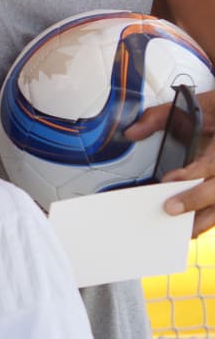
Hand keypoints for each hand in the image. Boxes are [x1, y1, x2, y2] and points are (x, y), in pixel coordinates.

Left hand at [126, 88, 214, 234]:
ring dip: (204, 219)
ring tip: (179, 231)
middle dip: (195, 201)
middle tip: (169, 209)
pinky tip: (190, 227)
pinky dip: (208, 219)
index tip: (170, 179)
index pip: (213, 164)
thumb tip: (131, 132)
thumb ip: (159, 117)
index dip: (193, 173)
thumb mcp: (193, 107)